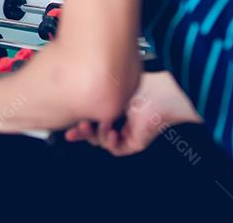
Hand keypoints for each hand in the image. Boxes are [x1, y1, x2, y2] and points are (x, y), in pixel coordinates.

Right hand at [64, 71, 199, 155]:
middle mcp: (123, 119)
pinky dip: (109, 142)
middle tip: (71, 131)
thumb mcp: (114, 86)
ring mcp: (129, 132)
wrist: (165, 92)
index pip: (95, 115)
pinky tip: (109, 132)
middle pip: (96, 131)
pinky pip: (116, 149)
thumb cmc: (146, 83)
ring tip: (89, 126)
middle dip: (82, 133)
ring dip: (94, 135)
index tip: (68, 119)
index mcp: (118, 105)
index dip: (81, 118)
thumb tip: (79, 88)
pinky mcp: (136, 143)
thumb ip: (98, 90)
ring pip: (103, 141)